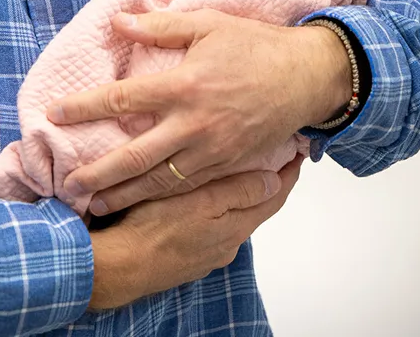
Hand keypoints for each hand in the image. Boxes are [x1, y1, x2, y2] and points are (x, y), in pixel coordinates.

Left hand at [49, 10, 349, 213]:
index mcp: (185, 85)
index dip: (85, 107)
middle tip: (69, 185)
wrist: (305, 76)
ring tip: (96, 203)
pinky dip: (160, 198)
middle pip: (135, 156)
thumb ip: (161, 27)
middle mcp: (194, 125)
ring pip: (159, 182)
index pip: (123, 100)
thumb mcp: (208, 24)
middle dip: (98, 173)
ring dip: (125, 195)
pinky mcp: (227, 165)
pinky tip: (142, 201)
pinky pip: (187, 187)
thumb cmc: (256, 46)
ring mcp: (212, 151)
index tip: (55, 113)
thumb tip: (119, 22)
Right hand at [88, 155, 303, 309]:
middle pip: (255, 207)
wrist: (121, 267)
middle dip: (264, 182)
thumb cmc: (156, 229)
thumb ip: (238, 191)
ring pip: (232, 216)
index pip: (273, 197)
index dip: (287, 174)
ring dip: (238, 194)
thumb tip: (274, 180)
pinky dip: (216, 208)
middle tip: (270, 152)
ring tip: (234, 167)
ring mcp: (208, 250)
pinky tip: (202, 197)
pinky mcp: (189, 254)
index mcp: (235, 226)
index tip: (298, 152)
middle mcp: (227, 242)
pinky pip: (212, 226)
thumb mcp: (201, 202)